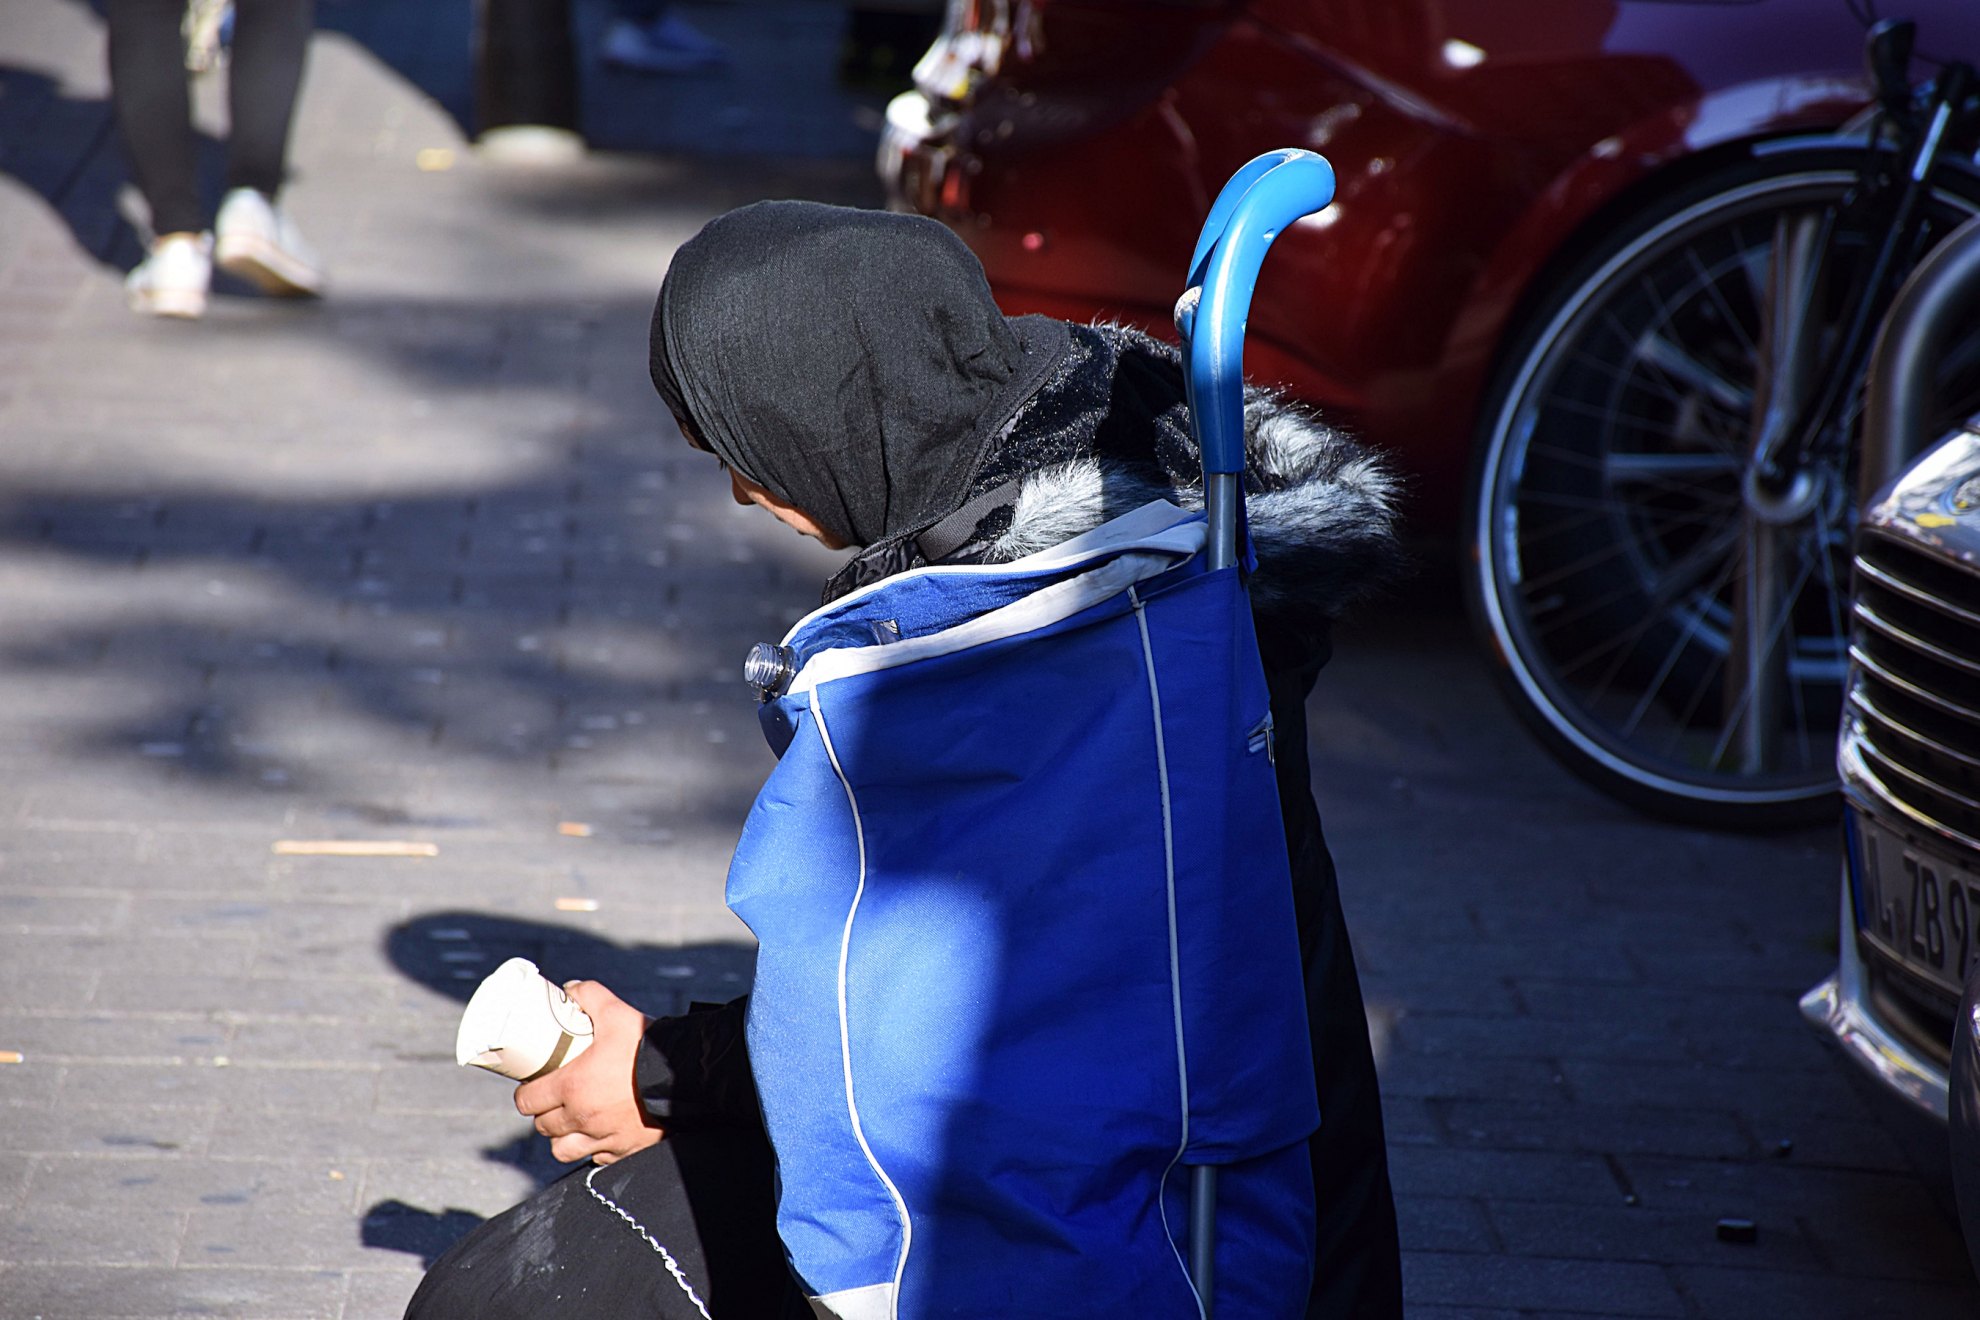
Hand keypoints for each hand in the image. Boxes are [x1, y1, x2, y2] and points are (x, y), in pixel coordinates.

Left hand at [513, 981, 663, 1164]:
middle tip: (553, 1100)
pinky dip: (592, 1149)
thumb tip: (571, 990)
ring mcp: (602, 1139)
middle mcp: (582, 1117)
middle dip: (544, 1113)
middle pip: (544, 1125)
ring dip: (562, 1138)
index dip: (525, 1094)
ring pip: (563, 1150)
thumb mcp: (617, 1013)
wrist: (687, 1080)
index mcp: (572, 1087)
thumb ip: (590, 996)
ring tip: (570, 1124)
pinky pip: (595, 1158)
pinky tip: (599, 1134)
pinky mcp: (623, 1151)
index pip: (528, 1101)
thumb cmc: (648, 1049)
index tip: (531, 1087)